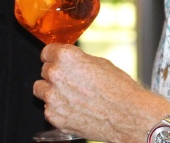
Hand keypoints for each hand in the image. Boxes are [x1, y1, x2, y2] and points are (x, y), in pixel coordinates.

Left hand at [34, 44, 169, 142]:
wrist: (128, 115)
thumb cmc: (119, 89)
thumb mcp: (99, 63)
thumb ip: (78, 60)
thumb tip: (70, 62)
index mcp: (66, 57)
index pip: (47, 52)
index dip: (54, 56)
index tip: (57, 61)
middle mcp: (56, 75)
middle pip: (44, 70)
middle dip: (55, 75)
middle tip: (71, 81)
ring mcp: (53, 98)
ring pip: (41, 90)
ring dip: (51, 91)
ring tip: (70, 95)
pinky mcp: (54, 117)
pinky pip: (48, 109)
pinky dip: (58, 109)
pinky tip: (74, 109)